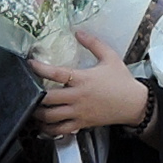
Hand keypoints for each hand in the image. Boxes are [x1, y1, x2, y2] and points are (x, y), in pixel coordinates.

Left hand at [34, 33, 151, 137]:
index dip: (40, 68)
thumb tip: (78, 32)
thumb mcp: (110, 57)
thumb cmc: (122, 80)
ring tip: (33, 107)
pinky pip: (61, 130)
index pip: (56, 73)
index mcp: (83, 79)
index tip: (30, 64)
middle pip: (48, 99)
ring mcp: (79, 112)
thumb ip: (93, 43)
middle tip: (28, 89)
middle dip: (34, 95)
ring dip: (38, 113)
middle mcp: (78, 97)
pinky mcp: (82, 124)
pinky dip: (49, 129)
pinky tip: (44, 125)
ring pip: (51, 117)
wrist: (134, 104)